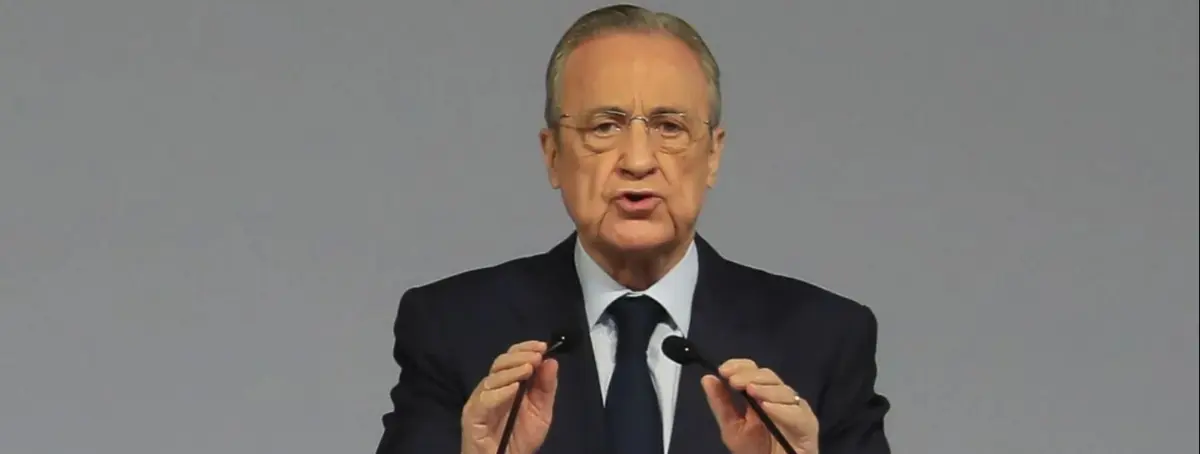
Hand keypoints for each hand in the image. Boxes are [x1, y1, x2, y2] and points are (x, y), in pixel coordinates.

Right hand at [460, 340, 559, 453]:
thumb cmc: (521, 439)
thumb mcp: (541, 412)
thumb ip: (546, 388)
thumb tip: (551, 361)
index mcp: (507, 384)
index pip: (512, 358)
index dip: (525, 348)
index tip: (542, 346)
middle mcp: (491, 388)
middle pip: (500, 363)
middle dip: (519, 357)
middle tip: (536, 357)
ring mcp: (480, 401)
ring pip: (491, 378)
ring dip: (512, 371)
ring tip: (528, 369)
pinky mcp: (473, 415)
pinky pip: (484, 400)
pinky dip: (500, 392)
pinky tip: (514, 389)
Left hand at [702, 359, 819, 453]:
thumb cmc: (755, 450)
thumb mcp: (732, 427)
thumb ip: (721, 404)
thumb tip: (707, 378)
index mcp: (760, 393)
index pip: (753, 370)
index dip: (739, 366)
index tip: (723, 370)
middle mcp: (779, 396)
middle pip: (768, 376)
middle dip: (750, 376)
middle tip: (734, 382)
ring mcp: (795, 408)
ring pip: (783, 391)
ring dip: (765, 389)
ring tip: (750, 391)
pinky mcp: (807, 423)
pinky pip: (797, 412)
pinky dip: (782, 409)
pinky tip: (767, 408)